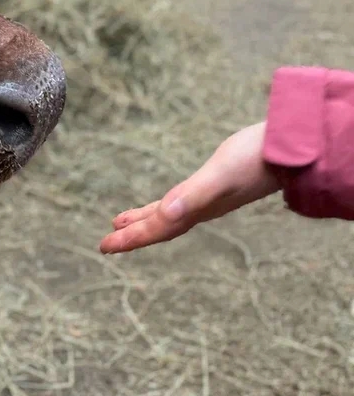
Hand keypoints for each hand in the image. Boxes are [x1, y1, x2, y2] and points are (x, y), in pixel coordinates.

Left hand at [99, 122, 280, 253]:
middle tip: (106, 244)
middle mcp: (202, 207)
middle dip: (132, 234)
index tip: (104, 247)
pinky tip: (164, 202)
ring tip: (121, 222)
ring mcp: (210, 197)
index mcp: (198, 209)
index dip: (130, 238)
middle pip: (159, 226)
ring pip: (169, 214)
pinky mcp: (217, 183)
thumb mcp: (220, 176)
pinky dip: (165, 204)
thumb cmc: (256, 159)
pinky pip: (181, 200)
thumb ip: (194, 196)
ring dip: (145, 220)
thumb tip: (165, 214)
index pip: (157, 228)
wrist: (291, 148)